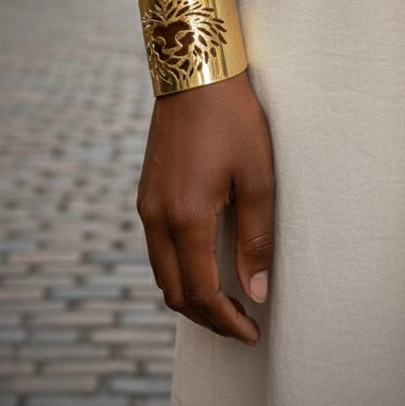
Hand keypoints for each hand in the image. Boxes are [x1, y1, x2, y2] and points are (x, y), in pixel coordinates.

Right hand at [137, 71, 273, 343]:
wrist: (194, 74)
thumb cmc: (232, 121)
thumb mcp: (258, 178)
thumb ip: (255, 239)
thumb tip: (256, 290)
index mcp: (186, 218)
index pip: (201, 293)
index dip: (226, 320)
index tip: (252, 331)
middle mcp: (157, 217)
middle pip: (174, 292)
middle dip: (207, 316)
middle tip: (242, 322)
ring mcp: (146, 204)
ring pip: (161, 271)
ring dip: (190, 294)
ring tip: (227, 299)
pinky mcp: (146, 192)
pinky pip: (157, 247)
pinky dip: (178, 268)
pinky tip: (205, 263)